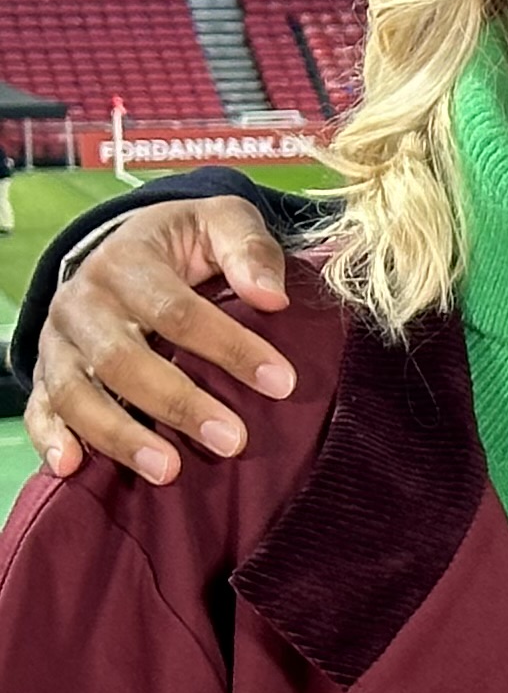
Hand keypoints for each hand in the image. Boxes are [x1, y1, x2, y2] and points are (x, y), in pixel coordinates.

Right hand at [22, 197, 295, 485]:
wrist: (127, 243)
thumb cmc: (187, 240)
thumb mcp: (222, 222)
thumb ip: (249, 249)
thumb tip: (273, 296)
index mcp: (125, 261)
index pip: (176, 310)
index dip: (229, 347)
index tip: (282, 383)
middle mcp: (82, 303)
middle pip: (121, 360)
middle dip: (178, 403)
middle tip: (232, 441)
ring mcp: (58, 342)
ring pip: (76, 393)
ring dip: (120, 435)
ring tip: (168, 470)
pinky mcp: (46, 373)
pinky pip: (40, 408)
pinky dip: (51, 439)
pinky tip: (72, 468)